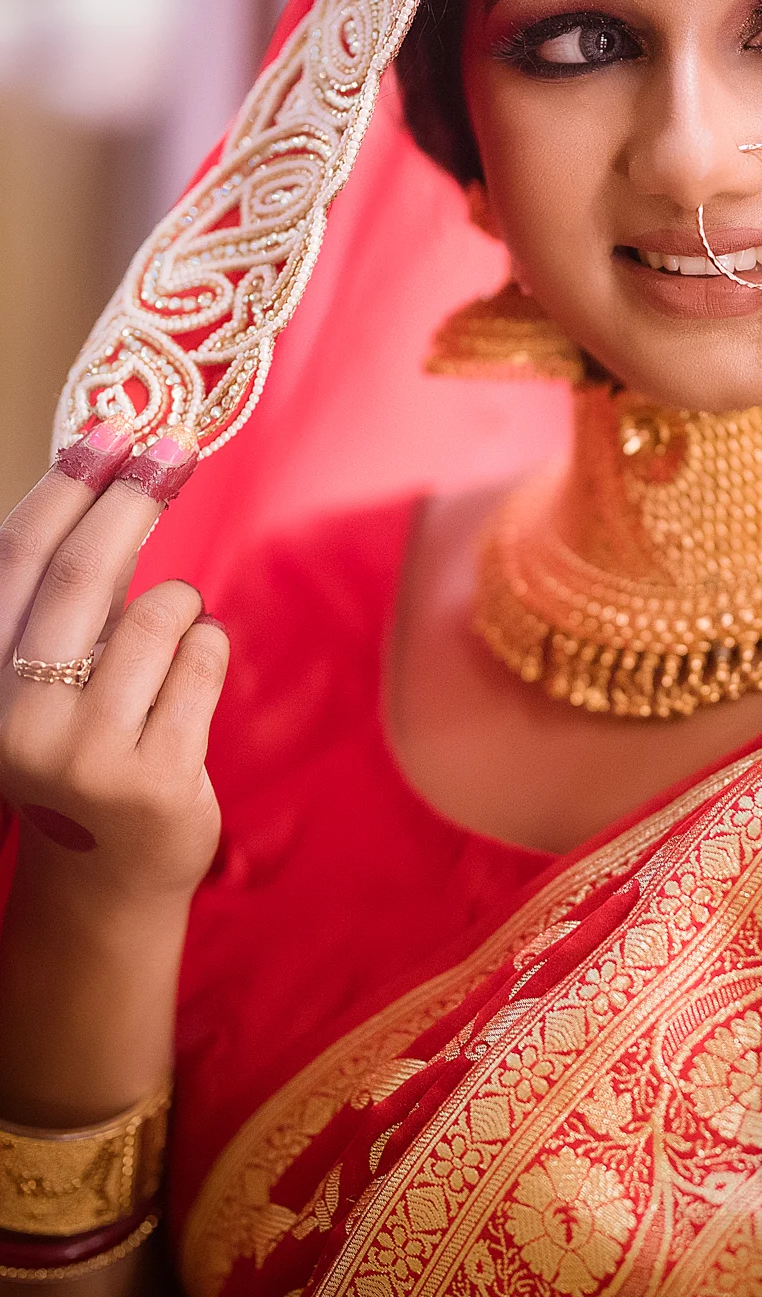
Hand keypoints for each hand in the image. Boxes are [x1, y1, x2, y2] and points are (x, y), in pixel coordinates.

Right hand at [0, 422, 228, 908]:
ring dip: (178, 603)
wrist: (107, 872)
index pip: (17, 557)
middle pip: (83, 576)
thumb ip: (74, 587)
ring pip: (158, 616)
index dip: (68, 482)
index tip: (114, 425)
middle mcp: (15, 719)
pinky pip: (204, 661)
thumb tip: (116, 460)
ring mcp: (84, 756)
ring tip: (169, 636)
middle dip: (134, 497)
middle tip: (176, 445)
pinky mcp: (155, 780)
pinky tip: (190, 679)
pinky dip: (207, 647)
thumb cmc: (86, 741)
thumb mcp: (56, 664)